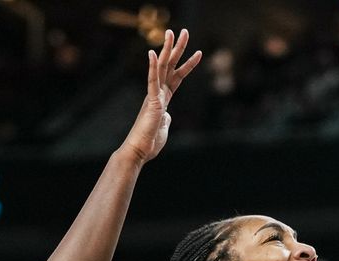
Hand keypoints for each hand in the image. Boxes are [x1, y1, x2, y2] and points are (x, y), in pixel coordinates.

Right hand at [118, 29, 201, 164]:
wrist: (139, 151)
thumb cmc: (150, 141)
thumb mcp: (163, 127)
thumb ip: (166, 117)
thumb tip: (167, 115)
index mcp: (163, 98)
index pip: (177, 76)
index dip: (188, 64)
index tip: (199, 53)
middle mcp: (158, 93)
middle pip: (170, 65)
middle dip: (178, 48)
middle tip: (184, 31)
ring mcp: (154, 95)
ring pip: (161, 67)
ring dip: (167, 49)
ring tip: (171, 32)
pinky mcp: (151, 102)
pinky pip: (152, 81)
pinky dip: (152, 66)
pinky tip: (152, 53)